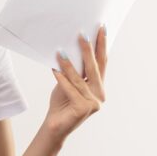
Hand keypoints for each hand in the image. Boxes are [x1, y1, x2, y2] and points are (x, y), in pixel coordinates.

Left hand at [44, 25, 107, 143]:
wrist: (54, 126)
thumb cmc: (61, 103)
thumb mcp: (69, 83)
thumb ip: (74, 71)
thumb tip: (70, 48)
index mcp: (99, 87)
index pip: (101, 63)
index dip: (102, 46)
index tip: (101, 29)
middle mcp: (99, 95)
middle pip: (94, 68)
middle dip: (88, 50)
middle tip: (82, 34)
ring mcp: (93, 103)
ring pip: (79, 79)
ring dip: (69, 64)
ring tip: (61, 51)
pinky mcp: (83, 108)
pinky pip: (70, 89)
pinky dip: (61, 79)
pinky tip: (54, 69)